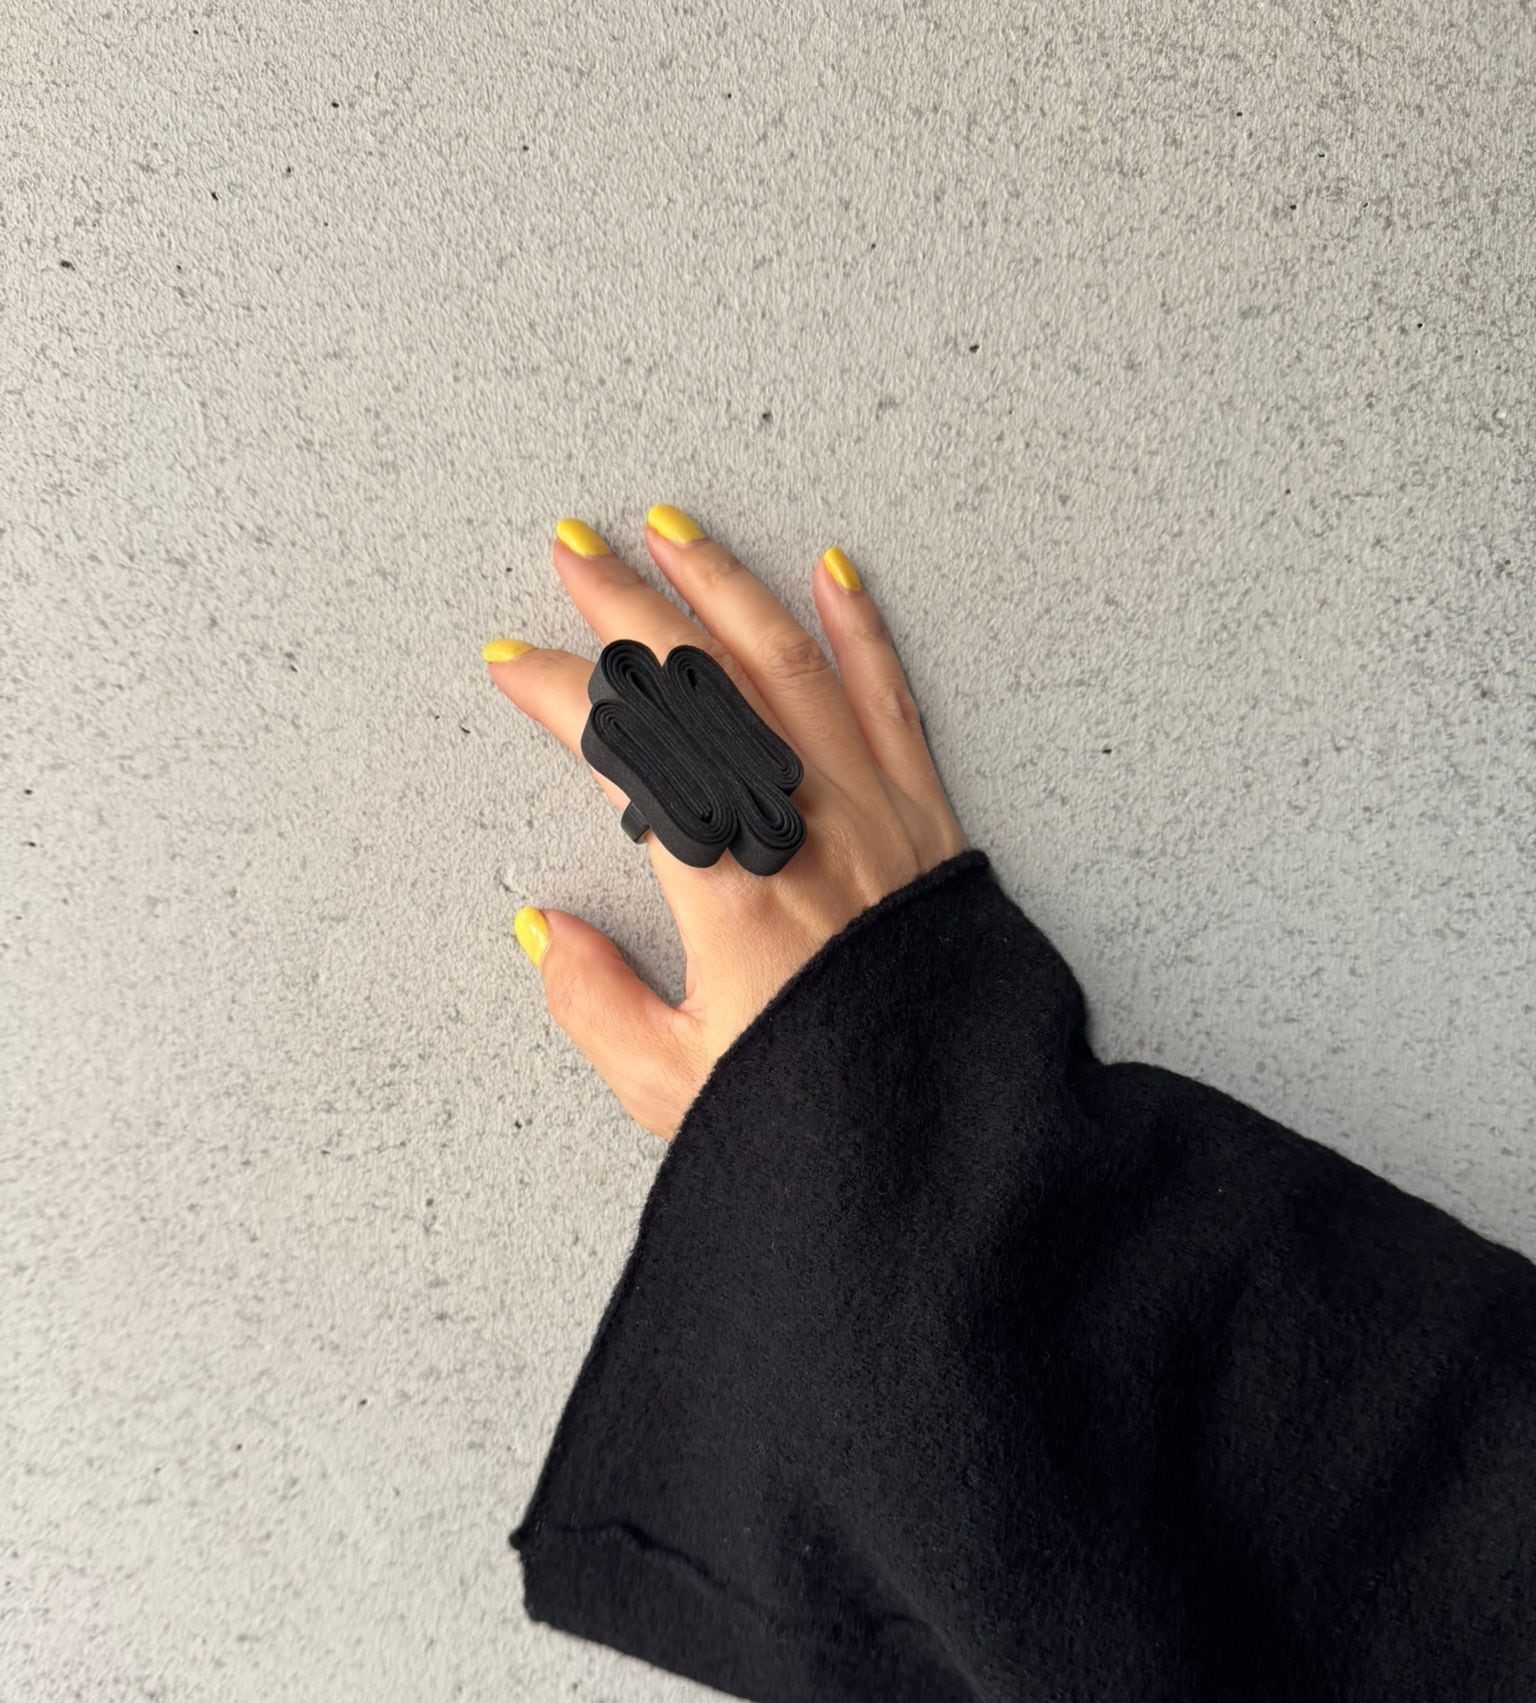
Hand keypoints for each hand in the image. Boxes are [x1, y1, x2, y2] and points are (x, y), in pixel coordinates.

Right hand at [485, 509, 968, 1140]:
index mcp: (729, 882)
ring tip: (673, 530)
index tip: (509, 666)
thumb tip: (545, 929)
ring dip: (723, 587)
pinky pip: (889, 699)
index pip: (625, 742)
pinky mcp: (925, 818)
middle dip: (625, 603)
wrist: (958, 1136)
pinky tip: (832, 574)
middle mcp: (801, 821)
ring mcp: (870, 808)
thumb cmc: (821, 1115)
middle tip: (572, 550)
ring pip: (788, 661)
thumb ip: (594, 1002)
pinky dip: (859, 629)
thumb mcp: (674, 1085)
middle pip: (700, 675)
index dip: (556, 692)